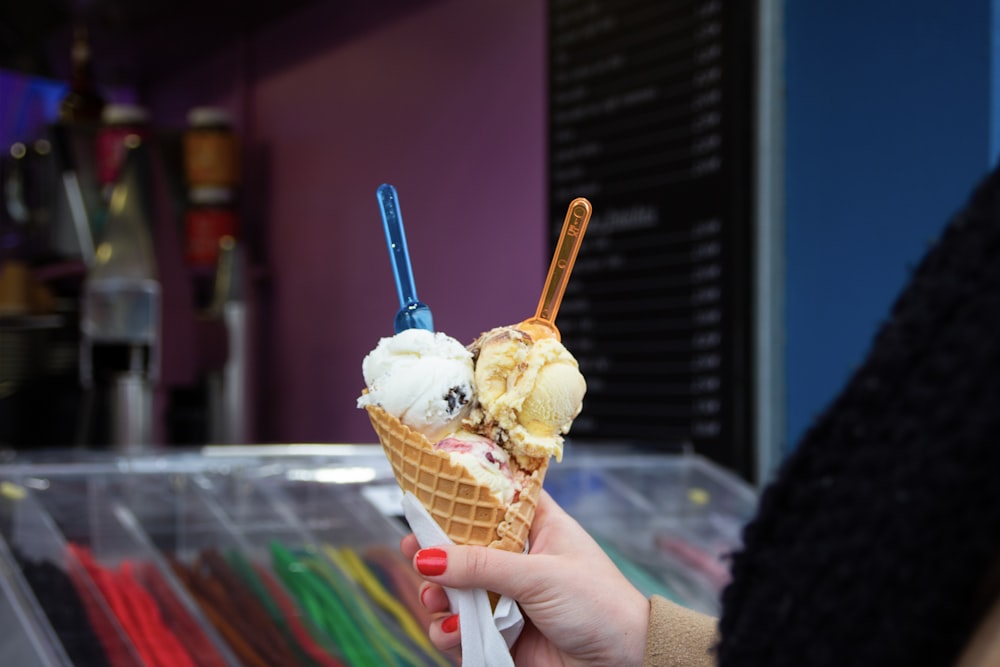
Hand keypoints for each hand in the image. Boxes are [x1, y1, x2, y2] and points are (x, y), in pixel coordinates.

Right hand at [400, 490, 648, 665]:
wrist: (624, 664)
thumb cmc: (600, 606)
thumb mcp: (540, 576)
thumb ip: (482, 566)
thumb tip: (428, 556)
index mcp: (537, 528)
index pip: (494, 500)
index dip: (460, 496)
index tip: (426, 496)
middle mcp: (518, 560)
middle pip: (463, 547)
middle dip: (436, 553)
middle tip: (412, 552)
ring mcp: (507, 598)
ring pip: (456, 591)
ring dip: (439, 597)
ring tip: (436, 601)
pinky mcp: (500, 635)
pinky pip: (461, 630)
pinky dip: (451, 633)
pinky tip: (454, 632)